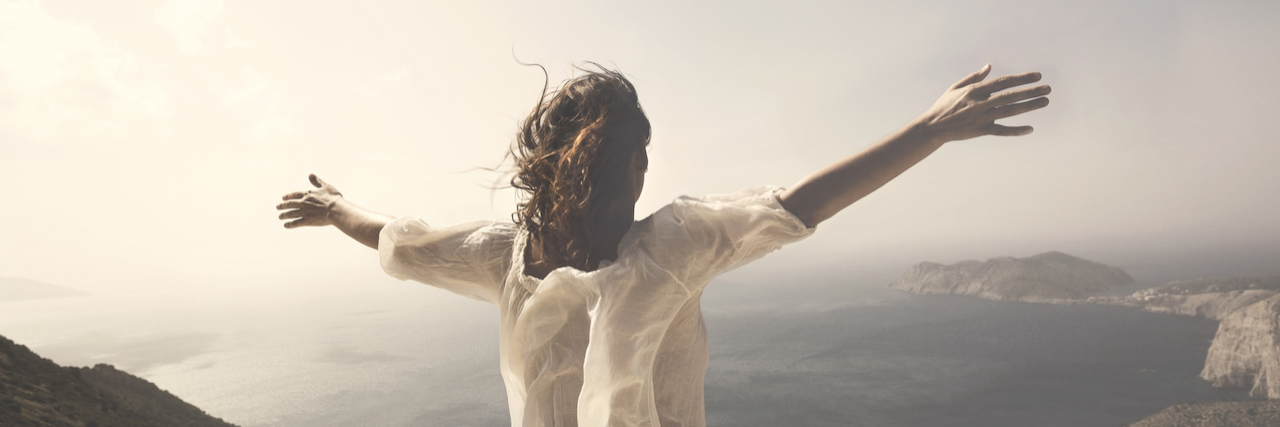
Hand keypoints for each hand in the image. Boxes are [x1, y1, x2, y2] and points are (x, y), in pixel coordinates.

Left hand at [277, 174, 343, 228]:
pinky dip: (290, 224)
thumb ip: (317, 181)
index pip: (294, 194)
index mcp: (307, 194)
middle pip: (290, 204)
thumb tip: (310, 175)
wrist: (335, 209)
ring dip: (284, 215)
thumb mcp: (326, 186)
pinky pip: (296, 223)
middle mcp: (303, 203)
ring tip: (280, 217)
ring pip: (291, 213)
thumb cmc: (333, 198)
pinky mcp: (307, 221)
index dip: (288, 196)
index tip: (283, 198)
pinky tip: (286, 225)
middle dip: (282, 206)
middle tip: (277, 207)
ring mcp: (304, 212)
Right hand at [916, 64, 1050, 142]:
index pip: (1003, 82)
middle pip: (1010, 96)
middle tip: (1048, 88)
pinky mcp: (981, 131)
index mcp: (974, 90)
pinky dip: (1015, 130)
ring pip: (1009, 111)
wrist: (933, 128)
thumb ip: (974, 77)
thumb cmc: (944, 105)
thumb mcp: (956, 87)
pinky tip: (1030, 129)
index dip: (1021, 78)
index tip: (1037, 75)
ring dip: (1029, 106)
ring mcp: (981, 118)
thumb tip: (990, 66)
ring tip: (1045, 101)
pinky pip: (1001, 131)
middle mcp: (980, 103)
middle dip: (1030, 91)